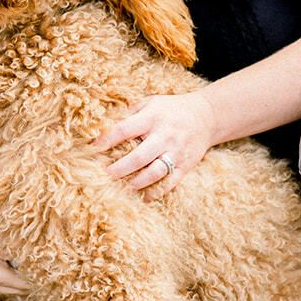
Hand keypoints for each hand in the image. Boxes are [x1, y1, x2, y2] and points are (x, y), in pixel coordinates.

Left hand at [93, 93, 216, 195]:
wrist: (206, 116)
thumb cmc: (170, 109)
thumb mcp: (150, 103)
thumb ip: (129, 112)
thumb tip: (102, 123)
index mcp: (152, 118)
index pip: (125, 129)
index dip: (108, 139)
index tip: (94, 148)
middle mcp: (164, 136)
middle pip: (140, 156)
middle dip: (121, 168)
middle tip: (105, 175)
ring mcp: (176, 152)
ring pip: (156, 172)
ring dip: (138, 182)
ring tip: (123, 188)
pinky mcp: (186, 165)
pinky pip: (171, 182)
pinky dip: (157, 192)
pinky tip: (145, 198)